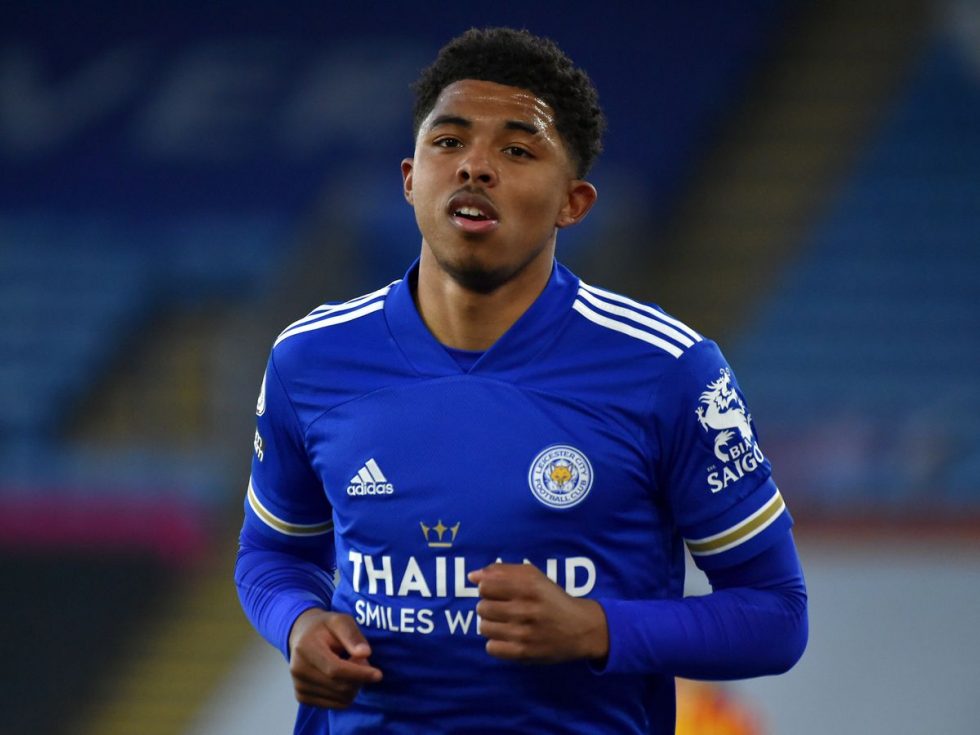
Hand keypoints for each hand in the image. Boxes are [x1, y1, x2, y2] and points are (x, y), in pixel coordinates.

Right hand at [287, 608, 382, 708]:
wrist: (302, 636)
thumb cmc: (324, 627)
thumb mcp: (340, 620)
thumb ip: (352, 635)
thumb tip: (365, 653)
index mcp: (306, 648)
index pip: (335, 670)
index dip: (359, 674)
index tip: (378, 674)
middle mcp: (298, 670)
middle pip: (338, 686)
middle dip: (359, 678)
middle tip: (362, 661)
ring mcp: (298, 686)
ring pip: (339, 698)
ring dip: (353, 686)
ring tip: (350, 666)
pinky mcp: (302, 697)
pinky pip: (334, 704)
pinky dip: (345, 694)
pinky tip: (342, 678)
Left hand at [468, 563, 608, 663]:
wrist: (580, 628)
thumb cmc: (552, 598)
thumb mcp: (533, 576)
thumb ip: (502, 571)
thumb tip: (472, 576)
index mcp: (529, 586)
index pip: (486, 586)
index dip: (487, 589)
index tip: (497, 592)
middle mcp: (526, 609)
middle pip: (482, 607)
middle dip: (489, 606)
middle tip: (503, 608)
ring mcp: (524, 633)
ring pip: (484, 628)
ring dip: (491, 624)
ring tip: (505, 623)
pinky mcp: (524, 653)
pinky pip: (491, 648)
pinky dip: (496, 643)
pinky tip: (508, 637)